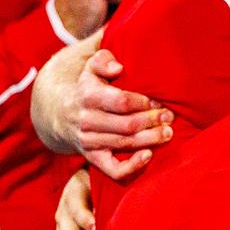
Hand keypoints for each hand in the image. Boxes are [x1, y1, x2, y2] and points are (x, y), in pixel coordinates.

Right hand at [72, 49, 170, 179]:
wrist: (60, 115)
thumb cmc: (87, 88)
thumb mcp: (90, 68)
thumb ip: (103, 60)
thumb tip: (118, 68)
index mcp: (88, 96)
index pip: (122, 101)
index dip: (144, 102)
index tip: (160, 101)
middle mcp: (87, 121)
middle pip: (127, 124)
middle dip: (152, 121)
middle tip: (170, 116)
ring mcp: (89, 141)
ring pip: (124, 143)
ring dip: (150, 139)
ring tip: (168, 133)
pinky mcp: (92, 158)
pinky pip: (113, 169)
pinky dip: (132, 166)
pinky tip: (149, 155)